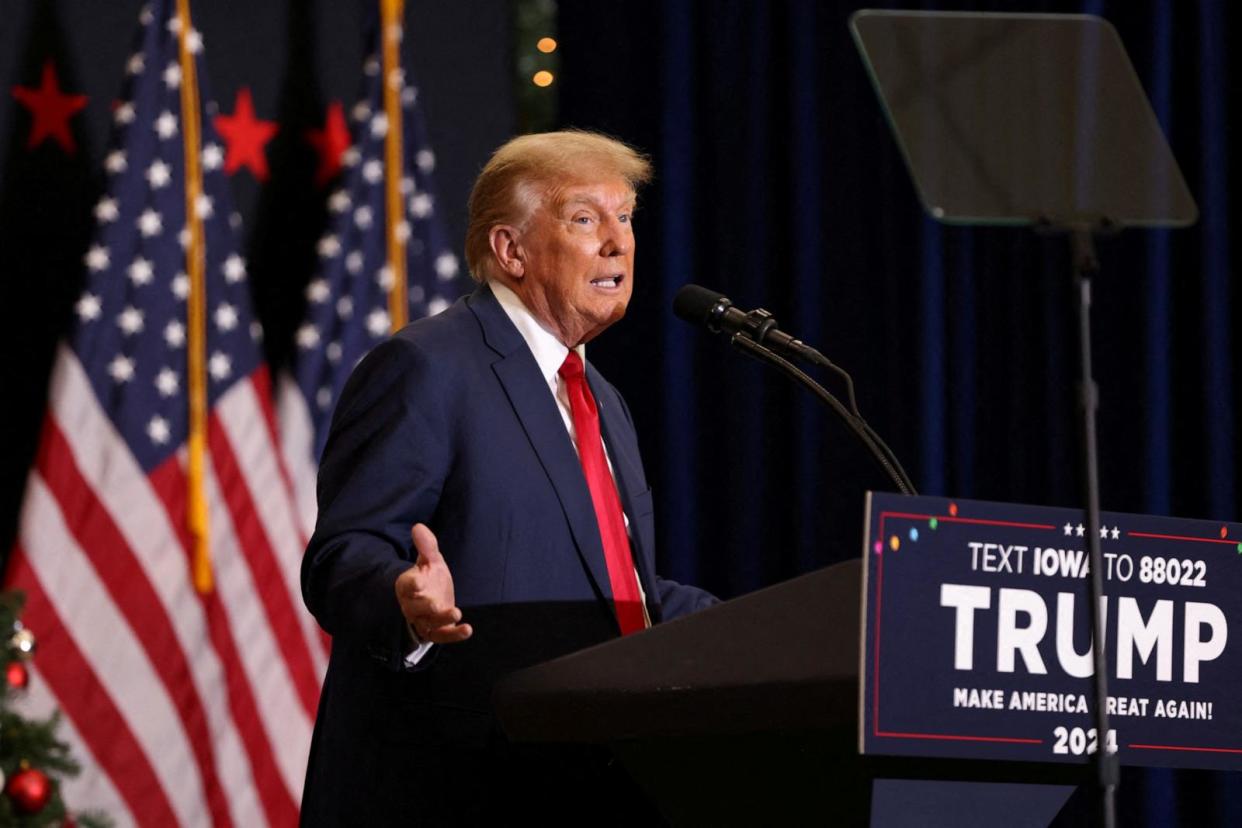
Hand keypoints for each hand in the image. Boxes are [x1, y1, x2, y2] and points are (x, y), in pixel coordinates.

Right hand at [394, 523, 472, 644]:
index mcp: (408, 585)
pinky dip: (454, 635)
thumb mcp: (430, 560)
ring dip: (442, 620)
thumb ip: (426, 546)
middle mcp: (413, 605)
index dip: (412, 584)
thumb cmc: (429, 577)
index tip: (418, 581)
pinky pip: (442, 635)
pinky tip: (467, 629)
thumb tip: (418, 527)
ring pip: (429, 624)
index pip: (407, 585)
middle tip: (436, 604)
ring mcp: (424, 620)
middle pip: (415, 608)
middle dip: (425, 606)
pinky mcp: (436, 630)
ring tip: (456, 613)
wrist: (432, 597)